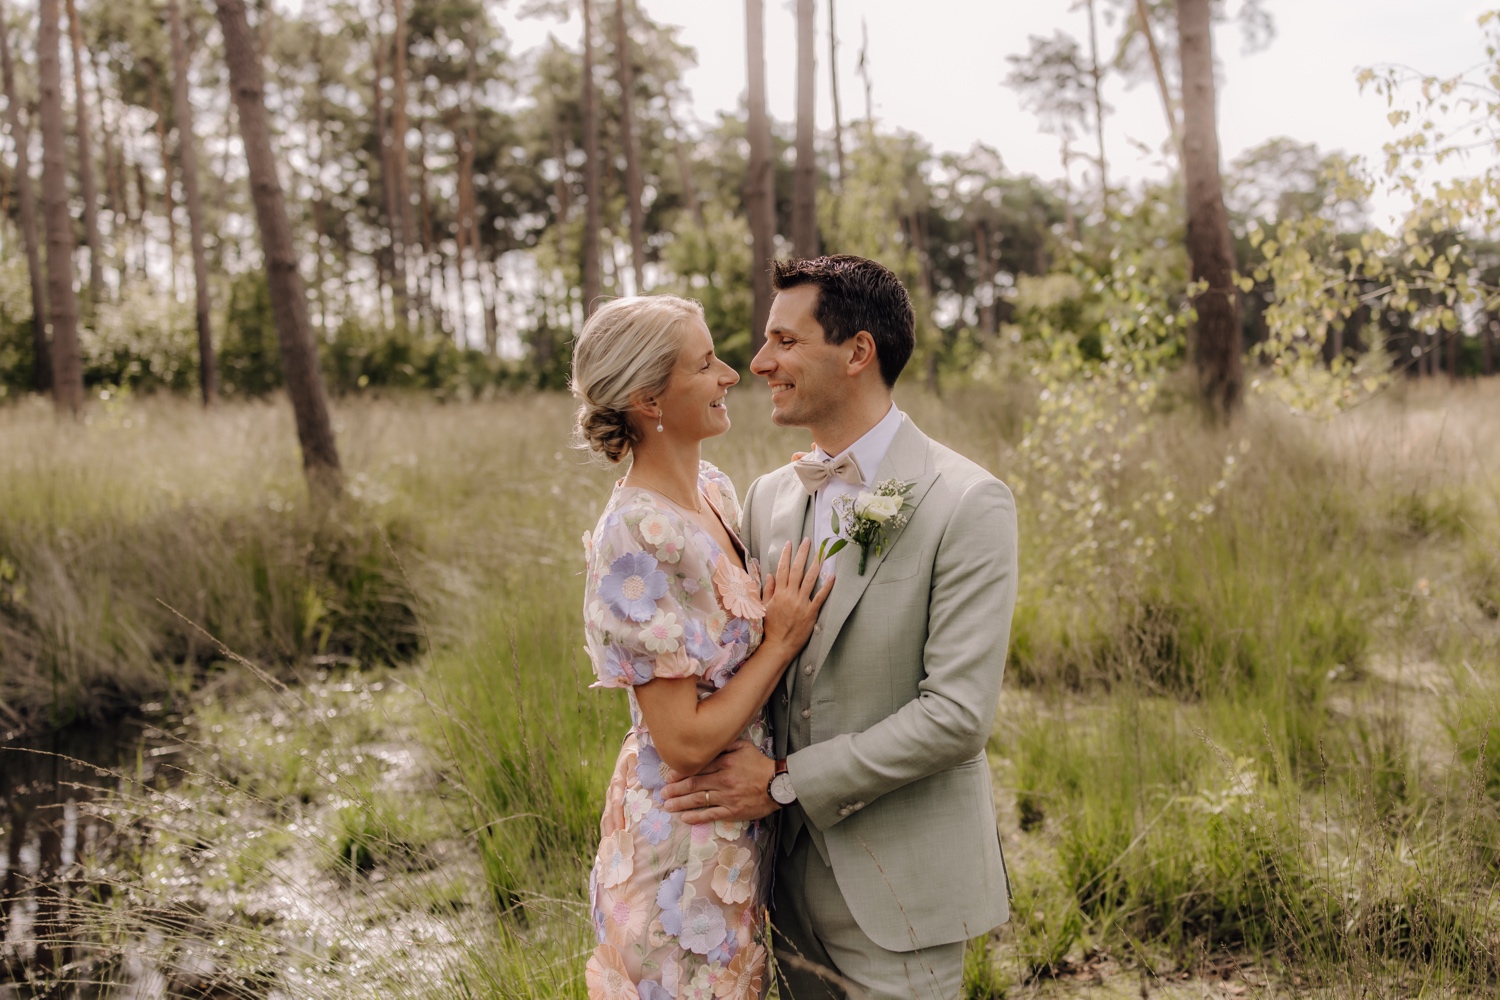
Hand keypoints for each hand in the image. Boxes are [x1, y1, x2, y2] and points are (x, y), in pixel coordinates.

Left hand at [661, 740, 778, 823]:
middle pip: (693, 784)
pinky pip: (710, 814)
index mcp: (724, 762)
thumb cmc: (760, 765)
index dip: (680, 773)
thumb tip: (707, 742)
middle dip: (675, 789)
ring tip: (668, 806)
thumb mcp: (744, 747)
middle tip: (663, 793)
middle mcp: (723, 779)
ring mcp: (727, 797)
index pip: (697, 767)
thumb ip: (725, 744)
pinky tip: (684, 818)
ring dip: (680, 803)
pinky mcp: (732, 811)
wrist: (779, 785)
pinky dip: (696, 817)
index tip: (668, 777)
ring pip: (698, 800)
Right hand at [761, 539, 833, 661]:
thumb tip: (769, 574)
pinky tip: (832, 576)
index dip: (786, 555)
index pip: (782, 569)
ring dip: (816, 565)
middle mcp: (790, 595)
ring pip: (810, 580)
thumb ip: (768, 590)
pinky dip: (827, 587)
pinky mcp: (811, 613)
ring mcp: (801, 604)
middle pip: (797, 570)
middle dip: (802, 554)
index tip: (789, 543)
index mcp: (779, 593)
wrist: (777, 646)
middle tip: (807, 540)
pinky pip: (820, 597)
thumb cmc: (770, 628)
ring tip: (822, 553)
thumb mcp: (764, 607)